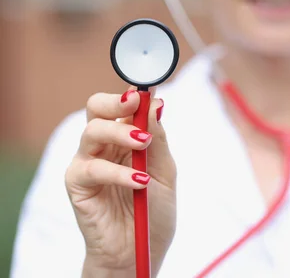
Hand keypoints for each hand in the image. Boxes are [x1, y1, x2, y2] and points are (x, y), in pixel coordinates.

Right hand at [65, 87, 176, 275]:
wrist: (140, 251)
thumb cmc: (153, 211)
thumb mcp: (164, 170)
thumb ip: (157, 138)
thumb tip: (156, 103)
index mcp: (126, 137)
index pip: (123, 105)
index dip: (133, 92)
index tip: (148, 86)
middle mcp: (104, 144)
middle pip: (97, 107)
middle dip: (116, 101)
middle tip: (135, 104)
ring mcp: (87, 162)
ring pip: (92, 130)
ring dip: (120, 132)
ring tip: (143, 144)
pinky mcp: (77, 184)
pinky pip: (91, 168)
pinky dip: (118, 172)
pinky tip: (138, 181)